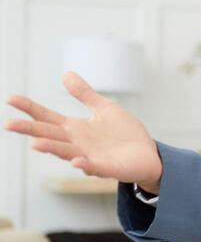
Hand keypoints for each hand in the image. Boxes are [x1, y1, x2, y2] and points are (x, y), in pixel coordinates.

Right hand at [3, 71, 162, 192]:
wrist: (147, 154)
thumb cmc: (123, 133)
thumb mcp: (104, 108)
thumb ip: (84, 94)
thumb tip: (65, 73)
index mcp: (75, 129)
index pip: (47, 117)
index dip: (29, 108)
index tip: (9, 98)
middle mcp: (78, 144)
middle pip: (50, 135)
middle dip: (30, 130)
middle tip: (8, 124)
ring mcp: (90, 157)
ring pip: (67, 153)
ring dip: (52, 149)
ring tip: (36, 144)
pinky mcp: (107, 168)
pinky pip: (94, 167)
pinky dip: (85, 165)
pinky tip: (76, 161)